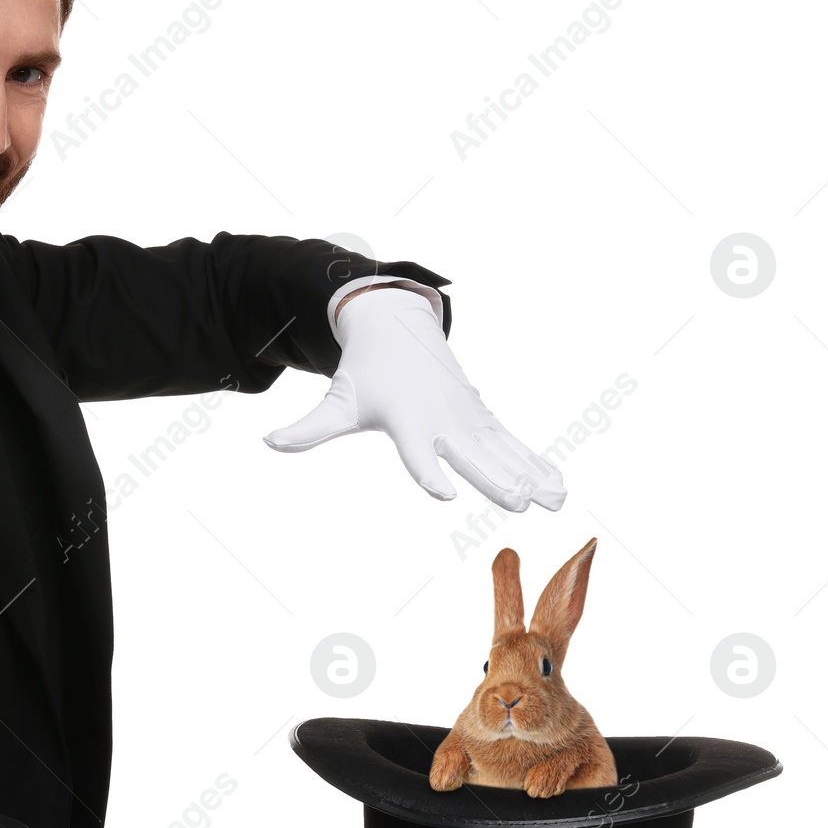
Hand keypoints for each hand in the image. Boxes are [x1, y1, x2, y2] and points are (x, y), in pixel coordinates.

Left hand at [263, 284, 565, 511]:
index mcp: (407, 419)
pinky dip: (538, 463)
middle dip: (496, 478)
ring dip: (531, 475)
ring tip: (556, 501)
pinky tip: (560, 486)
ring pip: (503, 450)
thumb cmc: (363, 373)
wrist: (396, 324)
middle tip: (518, 503)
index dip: (428, 471)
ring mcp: (467, 416)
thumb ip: (307, 429)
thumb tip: (268, 440)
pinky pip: (514, 443)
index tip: (443, 493)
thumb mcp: (335, 401)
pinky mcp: (481, 415)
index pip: (416, 451)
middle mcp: (442, 418)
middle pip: (471, 454)